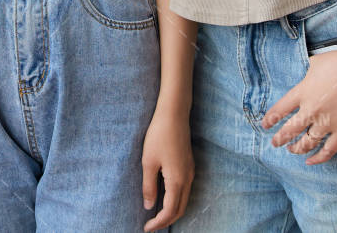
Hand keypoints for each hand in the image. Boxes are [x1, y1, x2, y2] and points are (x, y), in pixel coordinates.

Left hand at [141, 104, 193, 229]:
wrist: (174, 114)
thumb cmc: (159, 135)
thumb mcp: (148, 162)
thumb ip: (149, 186)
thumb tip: (149, 206)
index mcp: (177, 181)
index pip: (170, 211)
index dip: (158, 223)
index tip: (146, 228)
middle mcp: (188, 179)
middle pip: (180, 209)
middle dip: (166, 221)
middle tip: (151, 226)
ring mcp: (190, 172)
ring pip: (184, 200)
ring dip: (172, 211)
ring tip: (157, 216)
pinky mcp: (189, 165)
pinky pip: (185, 190)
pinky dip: (176, 200)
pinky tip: (165, 198)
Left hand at [262, 45, 336, 163]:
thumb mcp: (315, 63)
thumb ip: (306, 75)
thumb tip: (305, 78)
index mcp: (302, 92)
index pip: (280, 110)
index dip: (270, 119)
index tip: (265, 125)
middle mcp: (312, 109)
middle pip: (290, 130)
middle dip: (280, 139)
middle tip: (275, 143)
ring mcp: (328, 122)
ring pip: (307, 142)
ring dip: (297, 148)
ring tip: (291, 149)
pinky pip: (329, 150)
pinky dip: (319, 158)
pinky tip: (310, 161)